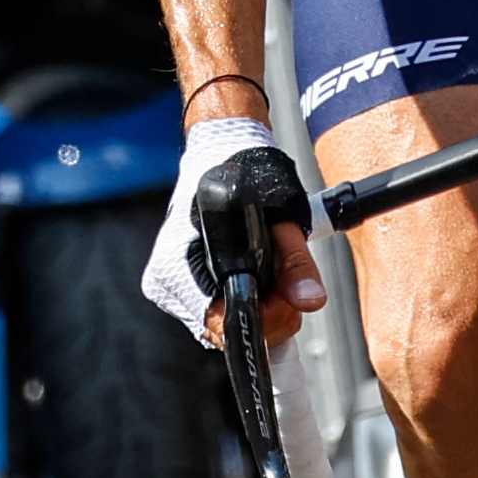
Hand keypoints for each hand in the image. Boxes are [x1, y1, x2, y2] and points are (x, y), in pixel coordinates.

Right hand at [146, 112, 319, 342]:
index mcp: (180, 263)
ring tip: (264, 268)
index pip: (221, 323)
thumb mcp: (281, 217)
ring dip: (250, 305)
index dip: (262, 319)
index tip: (286, 302)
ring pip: (218, 322)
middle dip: (262, 313)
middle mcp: (166, 280)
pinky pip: (212, 309)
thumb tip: (310, 300)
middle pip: (222, 328)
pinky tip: (249, 273)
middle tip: (282, 282)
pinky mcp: (174, 284)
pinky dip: (236, 298)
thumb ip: (295, 264)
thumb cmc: (248, 174)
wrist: (222, 149)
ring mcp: (167, 284)